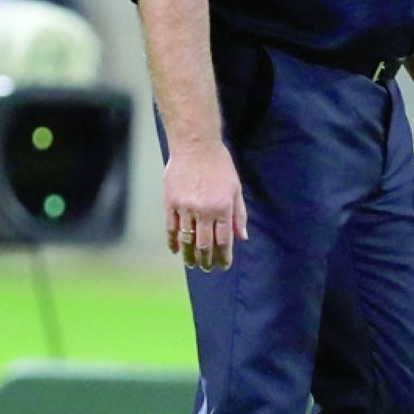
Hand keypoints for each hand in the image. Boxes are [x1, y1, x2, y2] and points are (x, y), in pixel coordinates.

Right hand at [164, 139, 247, 271]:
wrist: (195, 145)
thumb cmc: (219, 164)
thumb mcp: (236, 188)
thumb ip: (239, 214)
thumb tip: (242, 237)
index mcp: (223, 208)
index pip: (224, 240)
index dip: (224, 256)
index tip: (223, 266)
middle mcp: (204, 211)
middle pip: (204, 244)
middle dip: (207, 260)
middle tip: (207, 268)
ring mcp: (186, 208)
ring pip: (187, 239)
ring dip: (190, 255)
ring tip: (192, 265)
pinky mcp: (171, 202)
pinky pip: (171, 227)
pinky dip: (173, 241)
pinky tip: (176, 250)